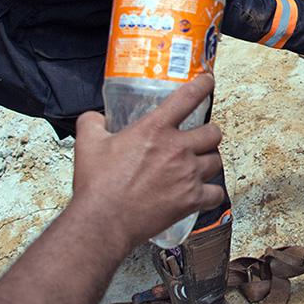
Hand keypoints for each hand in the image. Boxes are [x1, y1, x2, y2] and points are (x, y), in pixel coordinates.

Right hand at [71, 74, 224, 250]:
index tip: (208, 82)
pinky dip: (212, 194)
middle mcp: (177, 149)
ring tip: (200, 165)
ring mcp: (188, 175)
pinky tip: (203, 193)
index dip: (202, 86)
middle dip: (209, 134)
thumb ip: (93, 122)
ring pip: (216, 161)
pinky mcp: (192, 200)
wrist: (103, 222)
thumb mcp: (87, 144)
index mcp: (155, 130)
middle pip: (213, 132)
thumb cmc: (97, 185)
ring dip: (209, 161)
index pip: (187, 97)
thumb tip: (95, 117)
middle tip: (200, 139)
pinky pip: (216, 193)